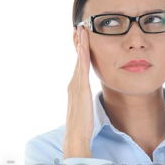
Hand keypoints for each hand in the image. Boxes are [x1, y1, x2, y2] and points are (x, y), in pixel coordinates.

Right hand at [63, 25, 93, 157]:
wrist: (76, 137)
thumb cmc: (83, 128)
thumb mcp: (87, 111)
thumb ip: (88, 102)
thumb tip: (91, 101)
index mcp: (76, 89)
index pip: (79, 66)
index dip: (80, 52)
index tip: (82, 39)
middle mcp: (73, 84)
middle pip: (77, 59)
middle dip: (78, 43)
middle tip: (80, 27)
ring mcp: (75, 85)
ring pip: (79, 60)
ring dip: (80, 43)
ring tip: (82, 29)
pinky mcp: (81, 88)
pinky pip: (82, 67)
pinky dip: (82, 54)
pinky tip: (84, 44)